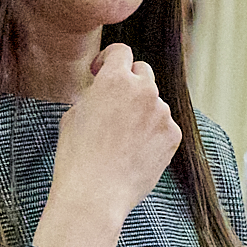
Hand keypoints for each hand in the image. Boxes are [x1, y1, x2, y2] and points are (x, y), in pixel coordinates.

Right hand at [33, 45, 181, 246]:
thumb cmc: (76, 156)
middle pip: (142, 72)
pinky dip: (152, 134)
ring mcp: (162, 113)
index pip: (121, 52)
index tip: (101, 71)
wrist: (95, 195)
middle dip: (129, 82)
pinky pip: (163, 126)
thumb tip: (104, 91)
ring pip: (154, 103)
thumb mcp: (73, 115)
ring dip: (141, 112)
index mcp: (115, 79)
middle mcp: (144, 90)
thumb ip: (94, 94)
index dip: (109, 59)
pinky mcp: (173, 136)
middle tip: (115, 103)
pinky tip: (134, 152)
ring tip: (121, 139)